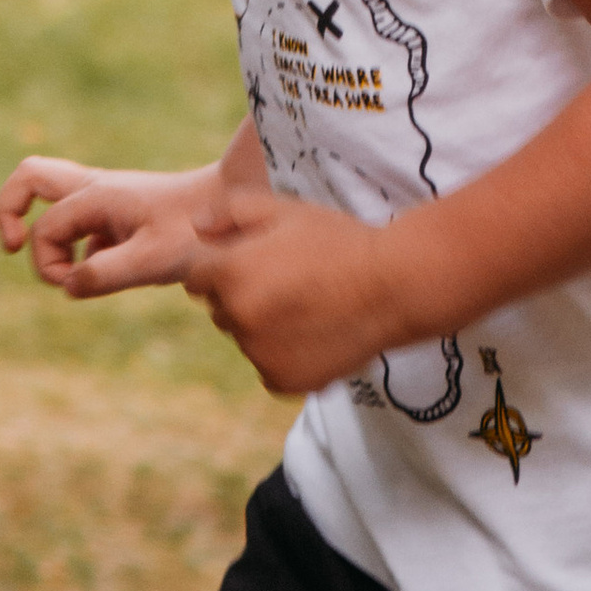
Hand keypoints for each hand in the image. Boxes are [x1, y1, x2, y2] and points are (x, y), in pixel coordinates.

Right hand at [0, 153, 218, 298]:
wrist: (236, 209)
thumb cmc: (197, 231)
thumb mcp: (155, 259)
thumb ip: (108, 273)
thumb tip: (68, 286)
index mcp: (96, 195)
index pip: (45, 231)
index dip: (48, 264)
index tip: (74, 283)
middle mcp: (95, 190)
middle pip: (29, 177)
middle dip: (8, 209)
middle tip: (12, 245)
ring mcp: (107, 199)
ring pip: (53, 201)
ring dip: (49, 237)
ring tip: (70, 270)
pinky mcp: (121, 215)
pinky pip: (81, 225)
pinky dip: (79, 249)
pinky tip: (109, 270)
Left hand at [184, 182, 405, 394]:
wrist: (394, 286)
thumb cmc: (339, 241)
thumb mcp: (285, 209)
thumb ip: (230, 211)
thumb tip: (196, 226)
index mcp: (230, 274)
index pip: (196, 277)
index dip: (224, 265)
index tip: (260, 260)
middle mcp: (238, 318)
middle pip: (220, 309)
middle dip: (241, 295)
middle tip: (290, 282)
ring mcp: (260, 354)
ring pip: (246, 340)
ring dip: (263, 327)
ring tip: (309, 307)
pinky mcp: (284, 381)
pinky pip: (268, 369)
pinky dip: (284, 356)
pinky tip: (315, 333)